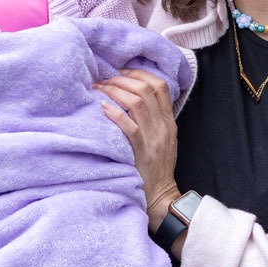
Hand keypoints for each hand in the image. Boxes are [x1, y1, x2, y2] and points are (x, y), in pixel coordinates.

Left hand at [95, 68, 178, 219]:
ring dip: (115, 91)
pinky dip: (115, 113)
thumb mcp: (162, 138)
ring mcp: (153, 138)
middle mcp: (162, 126)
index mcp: (168, 121)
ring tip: (99, 89)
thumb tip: (132, 97)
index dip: (139, 74)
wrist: (160, 194)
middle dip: (122, 79)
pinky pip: (129, 126)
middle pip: (146, 89)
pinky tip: (102, 107)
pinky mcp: (141, 151)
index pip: (160, 86)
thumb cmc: (156, 166)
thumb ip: (153, 118)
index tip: (121, 72)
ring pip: (137, 102)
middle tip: (104, 79)